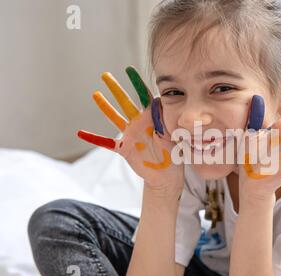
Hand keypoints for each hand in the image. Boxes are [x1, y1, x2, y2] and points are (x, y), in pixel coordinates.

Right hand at [77, 67, 183, 193]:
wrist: (167, 175)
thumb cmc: (174, 154)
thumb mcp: (172, 135)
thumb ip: (164, 120)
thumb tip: (158, 103)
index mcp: (153, 117)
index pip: (144, 96)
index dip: (136, 83)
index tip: (129, 69)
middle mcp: (139, 123)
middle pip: (125, 102)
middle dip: (116, 88)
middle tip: (105, 74)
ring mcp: (130, 134)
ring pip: (115, 117)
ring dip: (105, 106)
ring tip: (95, 94)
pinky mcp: (124, 148)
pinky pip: (106, 142)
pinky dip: (94, 138)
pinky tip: (80, 132)